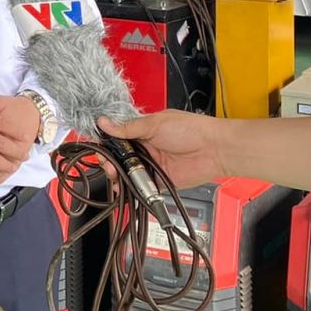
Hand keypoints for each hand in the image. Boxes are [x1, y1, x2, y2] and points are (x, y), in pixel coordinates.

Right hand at [98, 111, 227, 190]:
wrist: (214, 149)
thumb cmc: (190, 130)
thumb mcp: (155, 123)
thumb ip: (129, 127)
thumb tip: (104, 123)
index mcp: (142, 130)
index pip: (116, 136)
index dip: (105, 141)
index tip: (97, 145)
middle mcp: (144, 148)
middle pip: (118, 156)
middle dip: (109, 159)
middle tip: (107, 161)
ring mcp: (151, 165)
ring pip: (126, 171)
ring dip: (117, 173)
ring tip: (114, 173)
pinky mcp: (158, 181)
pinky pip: (140, 186)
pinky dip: (130, 188)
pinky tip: (122, 186)